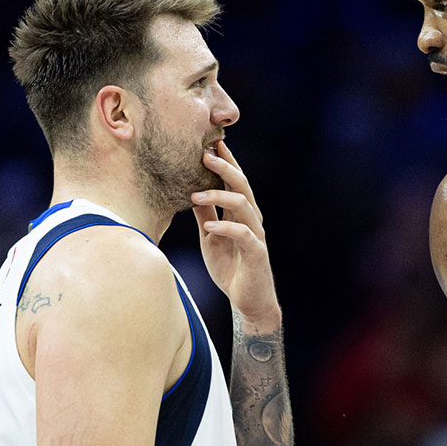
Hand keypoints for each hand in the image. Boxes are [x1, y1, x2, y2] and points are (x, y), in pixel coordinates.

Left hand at [191, 141, 280, 326]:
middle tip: (205, 155)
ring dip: (220, 197)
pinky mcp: (256, 254)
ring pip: (244, 205)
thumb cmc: (231, 268)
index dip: (225, 162)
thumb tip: (190, 191)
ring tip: (195, 195)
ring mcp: (256, 235)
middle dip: (225, 168)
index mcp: (241, 214)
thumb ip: (205, 215)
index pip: (235, 182)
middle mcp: (251, 219)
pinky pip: (244, 235)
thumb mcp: (211, 237)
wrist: (249, 301)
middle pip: (242, 186)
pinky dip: (226, 228)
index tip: (210, 143)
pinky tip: (209, 227)